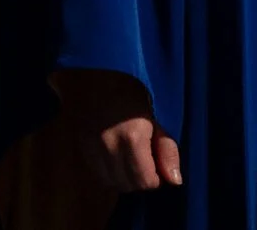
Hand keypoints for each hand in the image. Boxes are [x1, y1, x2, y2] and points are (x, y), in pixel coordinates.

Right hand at [56, 69, 181, 193]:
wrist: (94, 72)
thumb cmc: (130, 88)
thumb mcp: (155, 114)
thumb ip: (166, 149)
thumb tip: (175, 181)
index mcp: (133, 137)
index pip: (146, 181)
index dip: (156, 176)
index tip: (158, 161)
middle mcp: (110, 147)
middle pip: (129, 185)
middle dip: (141, 177)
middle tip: (146, 157)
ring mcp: (92, 149)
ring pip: (112, 182)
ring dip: (125, 176)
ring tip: (131, 155)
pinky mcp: (82, 148)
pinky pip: (99, 173)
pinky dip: (110, 171)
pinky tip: (116, 153)